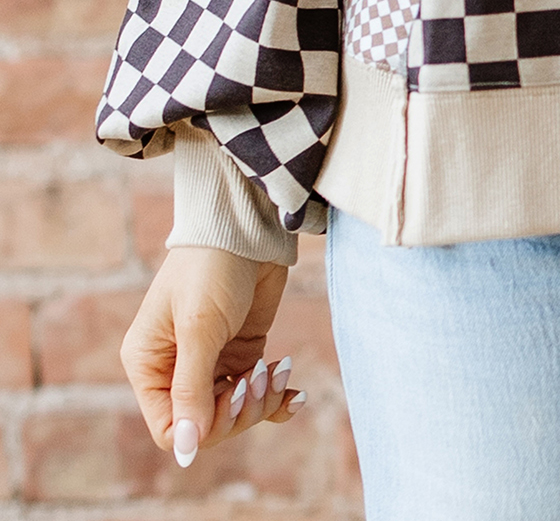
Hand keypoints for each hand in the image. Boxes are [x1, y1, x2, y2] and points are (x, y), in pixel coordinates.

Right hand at [120, 246, 303, 468]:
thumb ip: (191, 390)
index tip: (232, 399)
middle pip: (205, 425)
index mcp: (149, 364)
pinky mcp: (241, 351)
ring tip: (277, 371)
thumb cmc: (211, 267)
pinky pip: (254, 392)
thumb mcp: (199, 328)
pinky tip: (294, 392)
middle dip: (238, 411)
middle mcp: (175, 369)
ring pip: (233, 413)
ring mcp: (210, 361)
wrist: (246, 224)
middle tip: (260, 379)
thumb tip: (185, 451)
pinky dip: (274, 396)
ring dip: (260, 400)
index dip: (202, 428)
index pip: (169, 428)